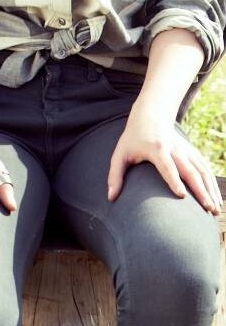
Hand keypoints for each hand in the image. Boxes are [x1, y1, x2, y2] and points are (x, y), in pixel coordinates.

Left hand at [107, 101, 221, 213]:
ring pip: (202, 170)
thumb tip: (110, 198)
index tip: (182, 196)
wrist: (150, 115)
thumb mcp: (120, 153)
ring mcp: (185, 149)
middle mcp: (174, 148)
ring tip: (215, 210)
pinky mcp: (192, 152)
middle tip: (207, 209)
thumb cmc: (132, 139)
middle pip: (189, 170)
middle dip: (200, 190)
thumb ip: (115, 175)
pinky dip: (213, 184)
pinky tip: (217, 199)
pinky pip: (205, 168)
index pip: (167, 165)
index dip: (174, 180)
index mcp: (156, 148)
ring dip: (210, 189)